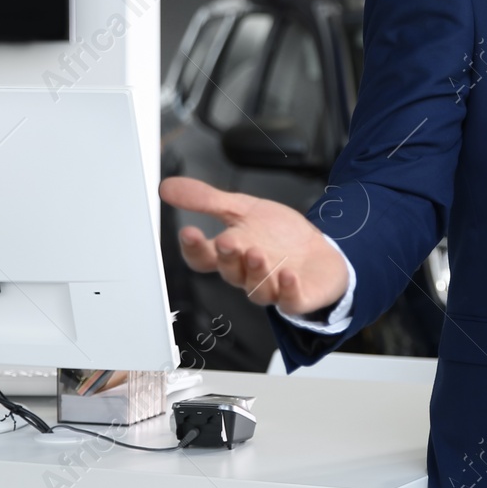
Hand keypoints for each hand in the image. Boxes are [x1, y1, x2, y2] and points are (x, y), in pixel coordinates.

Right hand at [159, 176, 348, 315]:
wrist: (319, 250)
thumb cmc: (279, 234)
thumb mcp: (243, 208)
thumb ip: (207, 200)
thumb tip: (167, 186)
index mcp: (231, 254)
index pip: (203, 258)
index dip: (194, 249)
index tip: (188, 232)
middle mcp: (248, 274)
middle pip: (229, 272)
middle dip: (227, 257)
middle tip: (227, 241)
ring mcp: (273, 288)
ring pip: (256, 289)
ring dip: (255, 272)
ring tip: (256, 253)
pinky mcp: (298, 297)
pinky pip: (290, 301)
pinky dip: (288, 290)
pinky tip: (288, 275)